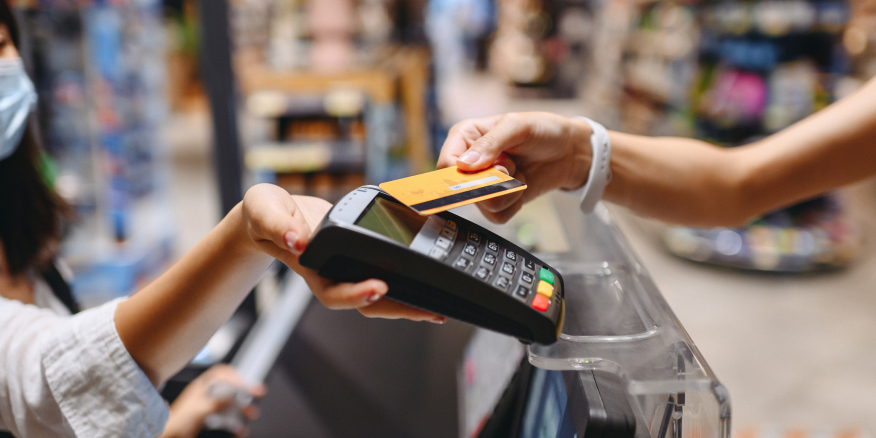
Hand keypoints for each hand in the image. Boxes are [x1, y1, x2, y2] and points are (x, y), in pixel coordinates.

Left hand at [161, 365, 263, 437]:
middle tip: (259, 394)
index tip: (247, 384)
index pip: (222, 373)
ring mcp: (210, 406)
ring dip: (243, 408)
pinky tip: (239, 428)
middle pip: (230, 386)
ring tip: (252, 414)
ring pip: (232, 402)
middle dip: (245, 392)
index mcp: (202, 387)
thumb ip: (212, 403)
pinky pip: (228, 417)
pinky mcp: (211, 419)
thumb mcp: (195, 411)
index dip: (236, 375)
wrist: (170, 436)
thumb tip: (229, 399)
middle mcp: (207, 394)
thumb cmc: (176, 423)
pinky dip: (236, 422)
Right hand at [240, 184, 443, 321]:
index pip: (334, 292)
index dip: (356, 294)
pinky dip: (406, 278)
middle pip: (366, 303)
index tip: (379, 287)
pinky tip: (428, 281)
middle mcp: (332, 273)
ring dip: (407, 302)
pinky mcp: (359, 256)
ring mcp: (347, 268)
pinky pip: (384, 271)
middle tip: (429, 311)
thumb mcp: (263, 211)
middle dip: (397, 308)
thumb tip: (296, 239)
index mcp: (311, 267)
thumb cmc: (266, 214)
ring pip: (379, 293)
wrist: (273, 213)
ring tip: (437, 309)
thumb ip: (277, 224)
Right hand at [437, 112, 592, 222]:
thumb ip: (491, 143)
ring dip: (507, 192)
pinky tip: (521, 187)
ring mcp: (482, 184)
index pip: (445, 164)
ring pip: (481, 205)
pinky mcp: (497, 201)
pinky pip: (496, 216)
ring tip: (518, 173)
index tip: (490, 167)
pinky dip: (513, 205)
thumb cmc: (544, 130)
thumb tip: (464, 165)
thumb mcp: (517, 126)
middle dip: (492, 181)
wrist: (569, 151)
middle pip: (462, 189)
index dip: (464, 173)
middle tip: (511, 165)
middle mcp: (469, 162)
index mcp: (464, 137)